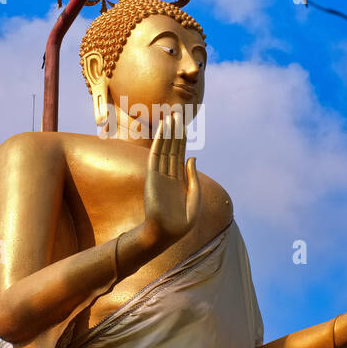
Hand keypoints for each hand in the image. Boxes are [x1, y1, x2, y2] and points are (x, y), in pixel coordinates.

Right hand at [142, 111, 199, 247]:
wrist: (165, 234)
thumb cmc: (180, 223)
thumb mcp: (194, 199)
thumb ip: (193, 178)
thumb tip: (192, 157)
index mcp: (178, 182)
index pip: (179, 156)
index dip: (182, 141)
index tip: (183, 126)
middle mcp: (168, 175)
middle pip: (172, 149)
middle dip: (175, 132)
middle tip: (177, 114)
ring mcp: (159, 175)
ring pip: (164, 149)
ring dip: (168, 133)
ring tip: (171, 116)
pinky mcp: (152, 177)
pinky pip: (156, 155)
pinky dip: (159, 142)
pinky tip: (163, 130)